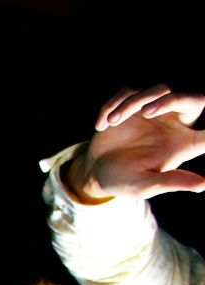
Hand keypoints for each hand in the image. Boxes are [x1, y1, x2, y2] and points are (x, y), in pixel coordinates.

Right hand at [69, 85, 204, 200]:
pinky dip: (113, 105)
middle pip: (190, 100)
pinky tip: (102, 125)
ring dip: (132, 103)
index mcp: (183, 144)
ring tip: (113, 122)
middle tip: (146, 112)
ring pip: (158, 91)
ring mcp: (154, 112)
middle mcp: (174, 124)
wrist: (97, 172)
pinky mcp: (133, 105)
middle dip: (171, 100)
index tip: (200, 136)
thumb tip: (202, 185)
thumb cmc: (125, 181)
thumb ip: (171, 181)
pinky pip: (129, 93)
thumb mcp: (146, 185)